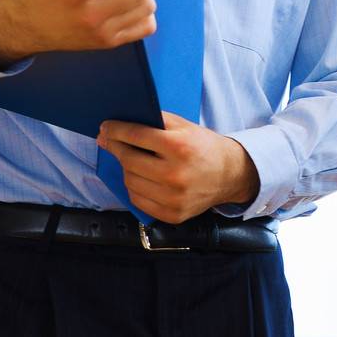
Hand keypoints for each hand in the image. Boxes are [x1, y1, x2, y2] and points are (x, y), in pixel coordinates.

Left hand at [97, 112, 260, 223]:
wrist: (230, 175)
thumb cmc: (203, 146)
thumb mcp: (184, 126)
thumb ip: (153, 122)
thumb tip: (114, 129)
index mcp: (180, 147)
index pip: (136, 136)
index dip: (116, 130)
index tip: (105, 126)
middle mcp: (175, 174)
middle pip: (129, 160)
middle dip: (115, 147)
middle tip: (109, 140)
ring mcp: (173, 198)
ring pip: (130, 181)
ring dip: (126, 168)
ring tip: (131, 158)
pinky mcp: (172, 214)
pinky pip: (138, 200)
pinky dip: (134, 187)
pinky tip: (140, 176)